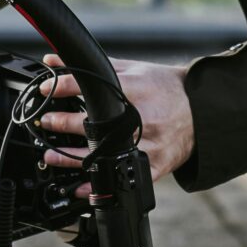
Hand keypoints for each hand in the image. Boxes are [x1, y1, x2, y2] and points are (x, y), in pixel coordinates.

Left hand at [40, 55, 194, 185]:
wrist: (200, 112)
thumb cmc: (164, 89)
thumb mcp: (133, 71)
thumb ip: (95, 67)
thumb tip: (55, 60)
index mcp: (135, 91)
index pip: (91, 87)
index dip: (63, 87)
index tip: (46, 90)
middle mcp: (140, 119)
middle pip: (92, 124)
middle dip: (61, 123)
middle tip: (46, 122)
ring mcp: (147, 145)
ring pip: (101, 155)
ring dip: (69, 157)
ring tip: (50, 154)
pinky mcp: (154, 166)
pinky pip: (120, 179)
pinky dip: (96, 186)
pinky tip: (79, 187)